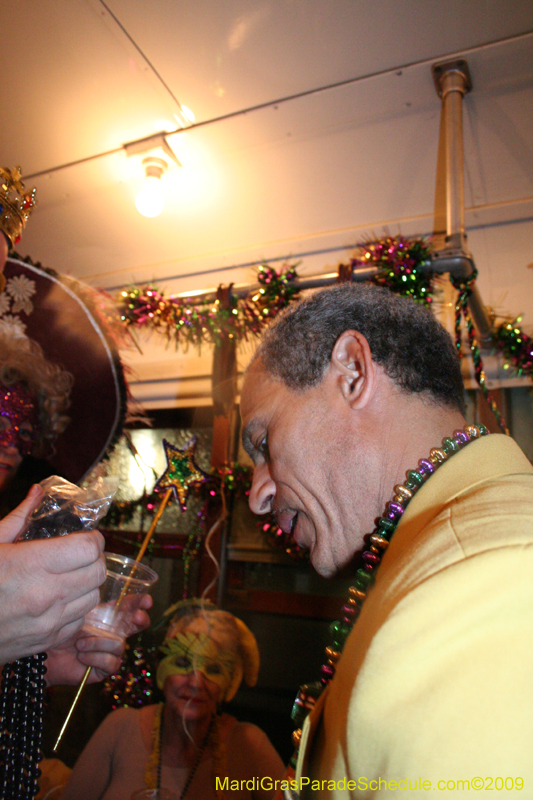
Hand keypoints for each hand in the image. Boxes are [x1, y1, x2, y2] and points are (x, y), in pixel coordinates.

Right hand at [0, 485, 105, 663]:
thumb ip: (19, 518)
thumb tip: (38, 492)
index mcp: (31, 564)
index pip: (89, 548)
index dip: (93, 539)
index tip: (86, 536)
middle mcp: (45, 594)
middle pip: (98, 572)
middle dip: (94, 559)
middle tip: (80, 554)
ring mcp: (48, 621)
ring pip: (93, 598)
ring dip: (87, 584)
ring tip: (70, 576)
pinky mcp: (46, 641)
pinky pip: (79, 621)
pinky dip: (75, 609)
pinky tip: (58, 600)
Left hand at [45, 594, 152, 685]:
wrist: (48, 654)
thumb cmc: (64, 631)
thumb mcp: (84, 615)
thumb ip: (102, 607)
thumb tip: (114, 593)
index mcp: (111, 619)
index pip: (132, 609)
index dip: (141, 604)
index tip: (147, 601)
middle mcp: (115, 634)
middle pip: (138, 626)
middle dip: (140, 621)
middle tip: (136, 618)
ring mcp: (111, 652)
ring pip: (119, 645)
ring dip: (98, 643)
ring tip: (80, 644)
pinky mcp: (105, 669)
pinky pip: (111, 662)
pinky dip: (95, 658)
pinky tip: (82, 656)